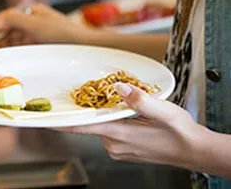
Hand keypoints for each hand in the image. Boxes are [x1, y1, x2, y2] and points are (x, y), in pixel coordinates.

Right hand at [0, 4, 92, 44]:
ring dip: (2, 46)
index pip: (7, 17)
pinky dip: (13, 51)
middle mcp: (34, 21)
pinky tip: (6, 57)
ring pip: (14, 40)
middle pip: (9, 29)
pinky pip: (23, 47)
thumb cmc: (64, 34)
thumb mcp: (35, 24)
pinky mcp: (42, 45)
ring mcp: (38, 34)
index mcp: (32, 11)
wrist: (87, 46)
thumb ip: (13, 19)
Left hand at [57, 83, 208, 168]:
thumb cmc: (181, 133)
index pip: (81, 127)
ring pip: (101, 126)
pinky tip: (126, 113)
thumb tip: (119, 87)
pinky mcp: (125, 149)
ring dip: (102, 114)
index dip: (60, 122)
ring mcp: (119, 149)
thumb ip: (139, 99)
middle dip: (87, 108)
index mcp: (119, 134)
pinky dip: (111, 120)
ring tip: (116, 101)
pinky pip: (110, 131)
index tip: (43, 119)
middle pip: (90, 123)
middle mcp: (114, 144)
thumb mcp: (164, 111)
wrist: (196, 152)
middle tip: (88, 92)